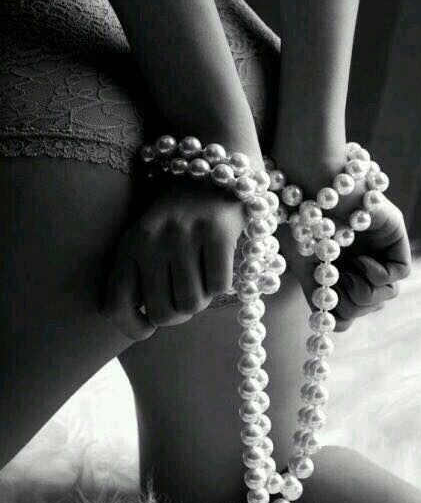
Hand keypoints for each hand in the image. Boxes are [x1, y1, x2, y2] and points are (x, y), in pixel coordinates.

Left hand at [101, 178, 245, 340]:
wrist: (211, 173)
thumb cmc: (176, 221)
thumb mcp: (144, 242)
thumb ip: (137, 279)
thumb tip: (143, 325)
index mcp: (128, 245)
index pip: (116, 307)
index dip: (132, 329)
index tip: (147, 329)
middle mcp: (152, 240)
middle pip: (162, 313)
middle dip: (177, 314)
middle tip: (184, 297)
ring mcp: (185, 235)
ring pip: (193, 304)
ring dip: (202, 298)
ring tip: (202, 278)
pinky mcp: (217, 231)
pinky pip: (220, 286)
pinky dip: (222, 284)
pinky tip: (218, 265)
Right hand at [280, 191, 410, 332]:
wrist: (305, 191)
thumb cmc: (296, 225)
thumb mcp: (303, 271)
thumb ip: (320, 298)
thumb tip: (337, 326)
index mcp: (339, 268)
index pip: (352, 310)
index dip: (340, 317)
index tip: (325, 302)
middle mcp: (360, 259)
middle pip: (371, 306)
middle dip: (351, 305)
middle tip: (336, 282)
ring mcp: (378, 247)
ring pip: (388, 294)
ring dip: (365, 292)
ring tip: (348, 272)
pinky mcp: (394, 233)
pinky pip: (401, 272)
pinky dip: (380, 276)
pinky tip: (362, 262)